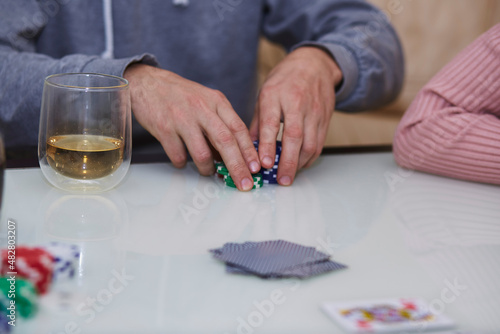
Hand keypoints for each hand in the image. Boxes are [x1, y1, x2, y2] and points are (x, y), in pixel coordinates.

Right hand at [124, 64, 260, 190]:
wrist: (147, 83)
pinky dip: (182, 163)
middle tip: (244, 184)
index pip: (239, 129)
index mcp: (217, 101)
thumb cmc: (181, 95)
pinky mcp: (164, 128)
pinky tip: (182, 160)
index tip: (256, 168)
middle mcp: (202, 109)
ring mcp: (182, 119)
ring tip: (208, 172)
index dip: (249, 151)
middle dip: (237, 167)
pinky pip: (178, 156)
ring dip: (208, 169)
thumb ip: (221, 123)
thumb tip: (234, 154)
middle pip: (226, 142)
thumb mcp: (207, 101)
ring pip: (202, 154)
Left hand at [250, 47, 341, 184]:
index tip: (264, 164)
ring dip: (300, 164)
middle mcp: (296, 103)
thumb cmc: (285, 80)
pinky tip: (301, 165)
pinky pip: (319, 143)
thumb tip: (248, 147)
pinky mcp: (325, 118)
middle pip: (295, 137)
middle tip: (282, 180)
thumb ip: (258, 122)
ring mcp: (313, 111)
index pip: (272, 124)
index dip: (269, 145)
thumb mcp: (265, 94)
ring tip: (289, 176)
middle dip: (288, 162)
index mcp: (275, 96)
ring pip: (310, 143)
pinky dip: (310, 158)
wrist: (314, 64)